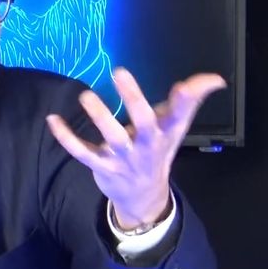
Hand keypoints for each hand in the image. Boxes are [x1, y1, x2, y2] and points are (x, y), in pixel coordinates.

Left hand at [46, 68, 226, 228]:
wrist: (144, 196)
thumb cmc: (158, 151)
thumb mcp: (175, 128)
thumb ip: (189, 100)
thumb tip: (214, 79)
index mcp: (166, 133)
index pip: (179, 115)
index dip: (185, 100)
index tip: (185, 86)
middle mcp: (147, 145)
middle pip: (143, 123)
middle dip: (133, 98)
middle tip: (119, 72)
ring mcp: (124, 158)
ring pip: (112, 137)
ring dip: (99, 116)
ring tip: (86, 96)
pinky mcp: (102, 166)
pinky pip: (82, 152)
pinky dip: (66, 137)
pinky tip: (52, 120)